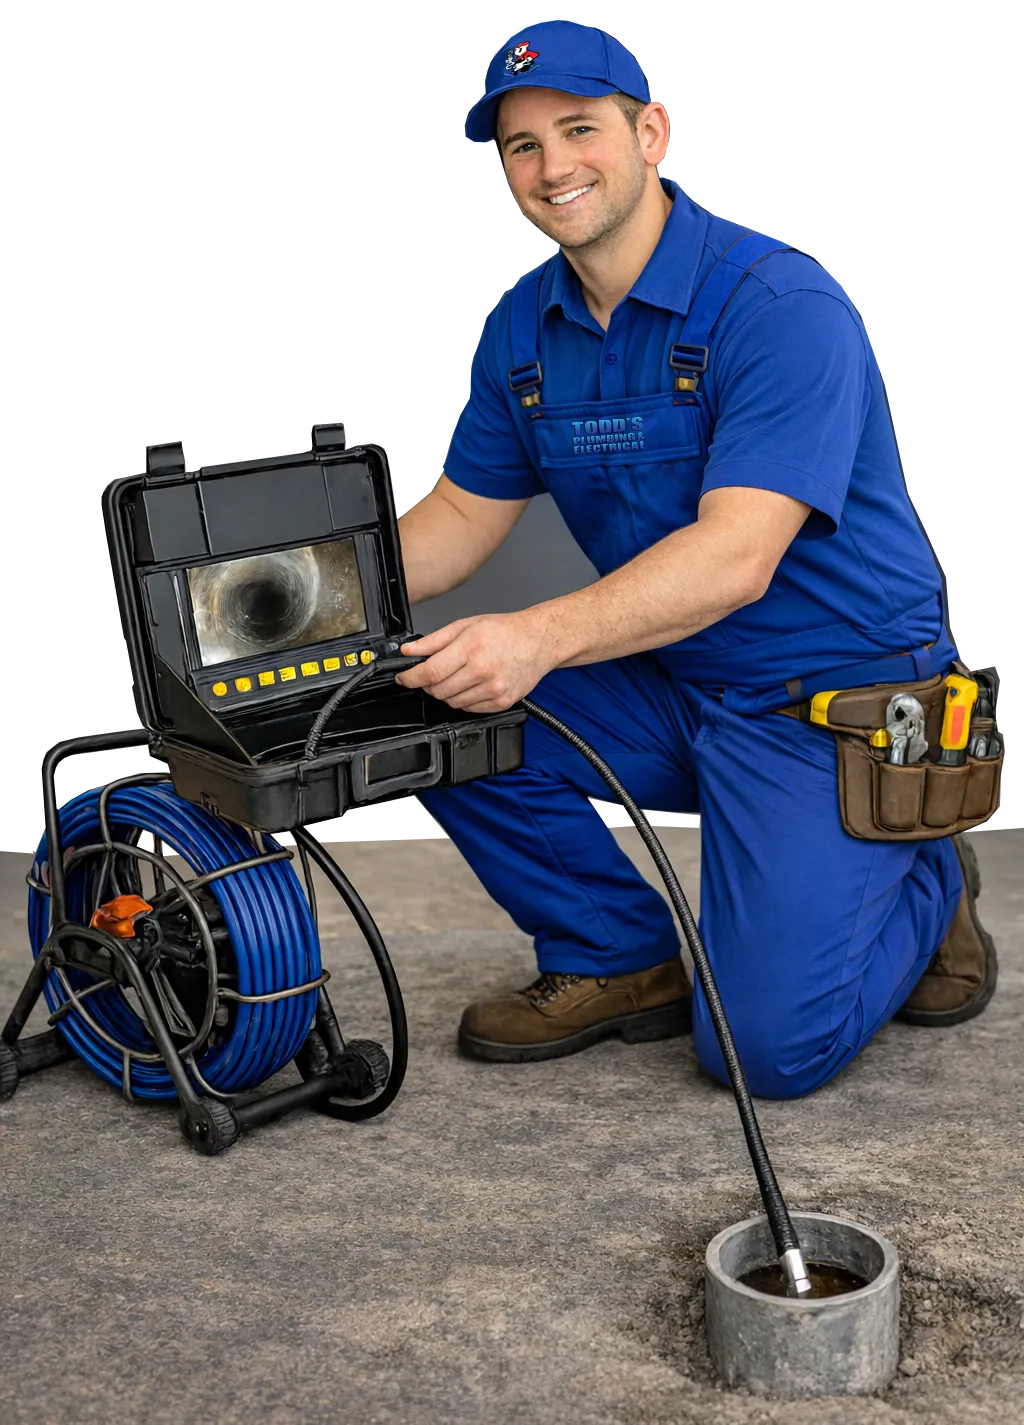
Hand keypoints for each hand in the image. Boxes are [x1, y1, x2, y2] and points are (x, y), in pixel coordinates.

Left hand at [395, 611, 552, 713]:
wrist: (538, 641)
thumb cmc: (504, 631)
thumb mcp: (465, 626)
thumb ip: (434, 641)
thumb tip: (409, 651)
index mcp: (471, 648)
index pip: (430, 672)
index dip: (411, 678)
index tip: (404, 678)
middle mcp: (483, 671)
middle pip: (438, 691)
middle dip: (428, 685)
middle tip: (433, 674)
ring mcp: (493, 689)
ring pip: (452, 703)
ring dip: (446, 693)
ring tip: (457, 676)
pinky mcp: (501, 702)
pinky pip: (470, 709)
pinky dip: (464, 700)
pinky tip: (472, 684)